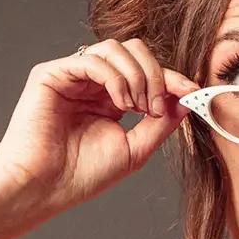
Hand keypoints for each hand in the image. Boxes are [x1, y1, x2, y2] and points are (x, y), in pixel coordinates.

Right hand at [0, 38, 199, 213]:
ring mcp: (71, 76)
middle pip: (134, 51)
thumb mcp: (135, 149)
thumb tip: (187, 100)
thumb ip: (161, 122)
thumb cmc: (81, 175)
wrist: (45, 189)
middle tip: (156, 106)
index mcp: (109, 99)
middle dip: (155, 74)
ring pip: (115, 49)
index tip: (194, 92)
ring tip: (136, 108)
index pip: (145, 74)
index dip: (171, 79)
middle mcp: (91, 84)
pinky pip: (93, 59)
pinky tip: (119, 103)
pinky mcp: (52, 74)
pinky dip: (115, 78)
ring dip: (136, 76)